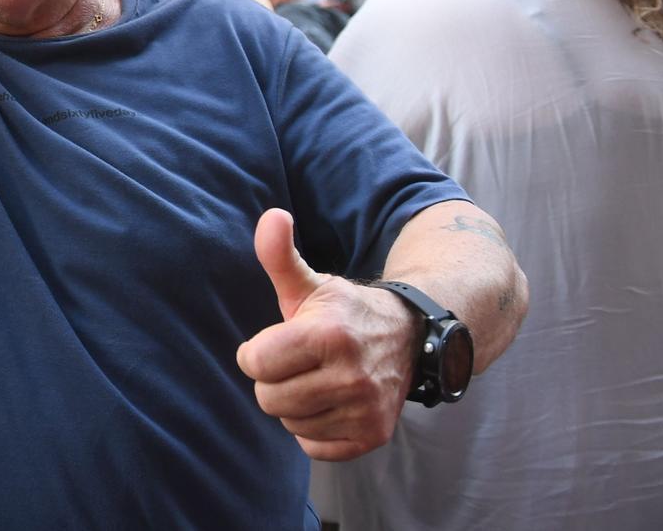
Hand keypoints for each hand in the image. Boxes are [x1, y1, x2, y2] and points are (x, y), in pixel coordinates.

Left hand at [235, 209, 417, 460]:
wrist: (408, 337)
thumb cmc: (344, 310)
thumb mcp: (310, 282)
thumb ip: (279, 254)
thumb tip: (272, 215)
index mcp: (328, 335)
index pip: (254, 363)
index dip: (256, 352)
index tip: (276, 342)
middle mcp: (351, 377)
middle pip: (268, 398)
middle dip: (273, 379)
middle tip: (297, 362)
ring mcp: (367, 410)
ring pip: (291, 423)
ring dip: (295, 404)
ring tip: (316, 379)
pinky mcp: (375, 436)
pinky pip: (315, 447)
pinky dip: (315, 429)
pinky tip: (330, 402)